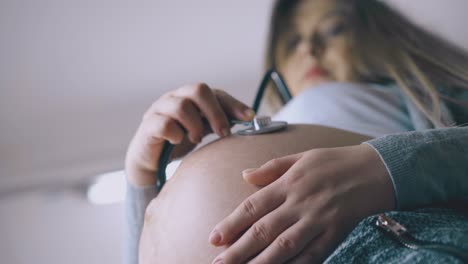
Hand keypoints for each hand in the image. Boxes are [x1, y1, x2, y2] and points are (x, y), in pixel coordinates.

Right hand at [125, 83, 254, 185]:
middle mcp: (175, 98)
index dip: (233, 104)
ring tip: (196, 139)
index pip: (215, 93)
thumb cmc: (178, 141)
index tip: (250, 117)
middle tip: (223, 132)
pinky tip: (178, 141)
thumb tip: (248, 119)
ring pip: (182, 106)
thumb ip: (219, 122)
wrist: (151, 161)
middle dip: (215, 112)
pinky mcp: (148, 125)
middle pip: (198, 89)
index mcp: (190, 97)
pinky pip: (164, 124)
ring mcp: (159, 109)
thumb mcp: (202, 129)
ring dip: (195, 126)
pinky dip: (176, 134)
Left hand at [209, 144, 394, 263]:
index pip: (253, 206)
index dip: (231, 223)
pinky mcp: (335, 233)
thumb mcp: (300, 157)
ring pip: (284, 246)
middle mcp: (300, 202)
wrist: (377, 169)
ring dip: (261, 262)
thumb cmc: (334, 162)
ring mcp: (318, 220)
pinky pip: (312, 255)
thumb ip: (270, 168)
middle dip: (238, 250)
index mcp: (289, 183)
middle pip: (263, 230)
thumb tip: (244, 175)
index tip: (214, 238)